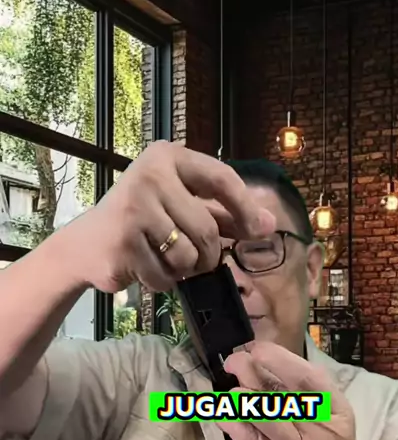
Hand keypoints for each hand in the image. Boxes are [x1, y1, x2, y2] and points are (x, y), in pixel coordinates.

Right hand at [61, 141, 275, 293]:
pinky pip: (165, 275)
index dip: (246, 208)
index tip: (261, 230)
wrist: (86, 245)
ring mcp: (134, 207)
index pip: (222, 178)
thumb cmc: (142, 222)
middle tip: (199, 260)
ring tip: (166, 260)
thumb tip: (268, 224)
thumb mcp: (180, 206)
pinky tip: (145, 268)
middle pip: (207, 228)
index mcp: (167, 157)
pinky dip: (164, 281)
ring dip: (186, 270)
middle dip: (209, 254)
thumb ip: (223, 213)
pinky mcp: (123, 241)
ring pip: (189, 255)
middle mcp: (149, 175)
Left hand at [218, 341, 381, 439]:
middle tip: (234, 360)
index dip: (278, 358)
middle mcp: (319, 436)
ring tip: (231, 383)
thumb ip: (309, 393)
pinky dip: (231, 421)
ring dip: (238, 394)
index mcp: (338, 416)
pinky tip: (223, 411)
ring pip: (259, 416)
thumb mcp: (336, 420)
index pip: (308, 378)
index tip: (257, 348)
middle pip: (278, 395)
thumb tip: (268, 361)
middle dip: (249, 371)